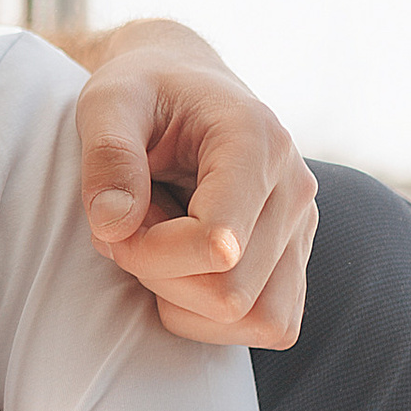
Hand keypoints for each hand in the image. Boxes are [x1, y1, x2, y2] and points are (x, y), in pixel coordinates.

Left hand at [72, 21, 317, 348]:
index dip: (149, 253)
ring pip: (259, 320)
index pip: (217, 244)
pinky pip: (269, 324)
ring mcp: (302, 227)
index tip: (115, 222)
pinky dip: (211, 317)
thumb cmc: (143, 93)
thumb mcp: (108, 102)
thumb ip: (107, 155)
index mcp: (257, 142)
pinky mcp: (294, 258)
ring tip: (161, 251)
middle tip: (131, 231)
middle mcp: (295, 188)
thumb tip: (114, 228)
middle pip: (231, 294)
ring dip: (189, 304)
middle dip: (160, 278)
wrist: (183, 87)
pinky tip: (183, 270)